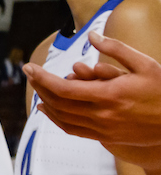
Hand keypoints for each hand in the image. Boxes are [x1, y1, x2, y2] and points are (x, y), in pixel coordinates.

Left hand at [24, 32, 160, 165]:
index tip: (29, 67)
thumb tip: (91, 36)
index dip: (42, 79)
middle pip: (58, 103)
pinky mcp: (104, 137)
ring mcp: (102, 129)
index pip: (64, 89)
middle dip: (40, 87)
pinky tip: (49, 109)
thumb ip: (116, 50)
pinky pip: (72, 129)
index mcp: (110, 95)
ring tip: (37, 87)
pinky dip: (56, 119)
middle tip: (30, 74)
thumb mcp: (145, 64)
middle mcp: (102, 115)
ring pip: (62, 118)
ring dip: (46, 102)